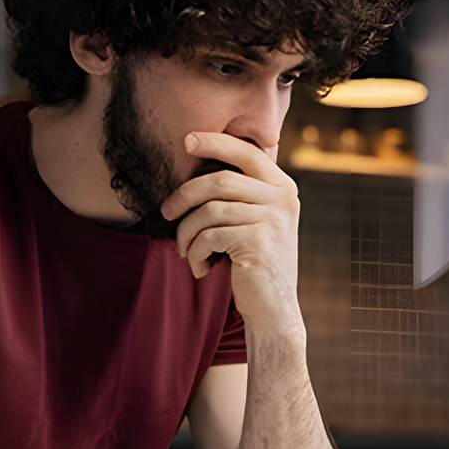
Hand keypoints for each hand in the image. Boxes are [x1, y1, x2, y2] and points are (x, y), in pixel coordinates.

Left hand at [160, 131, 300, 331]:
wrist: (273, 308)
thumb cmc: (254, 262)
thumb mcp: (255, 220)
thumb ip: (241, 193)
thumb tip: (197, 166)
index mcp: (282, 186)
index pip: (246, 152)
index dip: (215, 142)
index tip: (187, 140)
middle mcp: (282, 198)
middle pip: (219, 180)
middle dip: (184, 195)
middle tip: (166, 212)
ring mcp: (273, 219)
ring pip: (209, 210)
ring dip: (187, 232)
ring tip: (185, 251)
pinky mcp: (259, 241)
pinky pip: (210, 235)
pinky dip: (196, 252)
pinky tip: (199, 267)